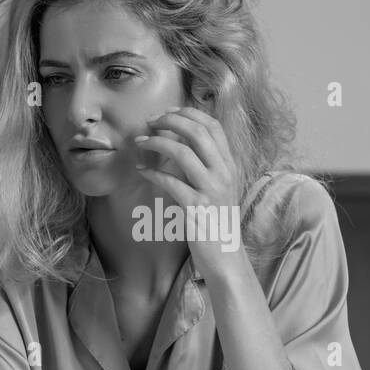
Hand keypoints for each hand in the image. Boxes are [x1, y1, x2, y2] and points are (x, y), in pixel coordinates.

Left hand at [133, 106, 243, 272]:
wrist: (226, 257)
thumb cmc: (217, 222)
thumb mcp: (220, 188)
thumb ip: (208, 166)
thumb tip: (183, 144)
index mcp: (230, 165)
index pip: (213, 125)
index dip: (188, 113)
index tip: (167, 112)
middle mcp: (224, 173)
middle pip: (197, 132)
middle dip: (170, 121)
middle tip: (149, 122)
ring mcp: (211, 190)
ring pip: (182, 151)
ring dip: (155, 142)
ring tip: (139, 142)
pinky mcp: (196, 208)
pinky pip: (170, 182)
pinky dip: (152, 173)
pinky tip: (141, 172)